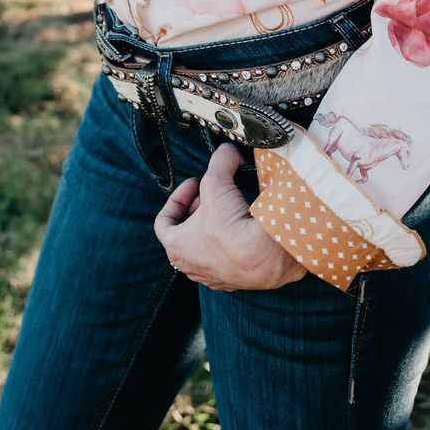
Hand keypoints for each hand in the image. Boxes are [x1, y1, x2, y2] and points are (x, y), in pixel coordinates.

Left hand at [153, 142, 306, 291]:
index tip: (194, 184)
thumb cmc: (231, 226)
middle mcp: (192, 267)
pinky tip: (247, 226)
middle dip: (199, 209)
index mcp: (177, 248)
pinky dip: (236, 240)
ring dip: (216, 226)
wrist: (265, 257)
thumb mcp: (216, 181)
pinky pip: (231, 257)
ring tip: (231, 207)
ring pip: (208, 247)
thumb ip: (219, 161)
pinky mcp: (238, 279)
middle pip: (187, 233)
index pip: (164, 221)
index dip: (178, 197)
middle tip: (213, 195)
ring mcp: (215, 276)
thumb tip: (228, 151)